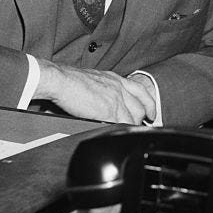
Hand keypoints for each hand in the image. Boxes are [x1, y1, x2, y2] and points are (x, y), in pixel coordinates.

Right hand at [35, 60, 156, 123]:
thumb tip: (103, 99)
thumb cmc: (69, 80)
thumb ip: (104, 88)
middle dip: (142, 118)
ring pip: (134, 117)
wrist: (61, 81)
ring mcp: (116, 99)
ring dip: (132, 126)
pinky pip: (123, 124)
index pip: (141, 91)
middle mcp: (119, 87)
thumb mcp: (93, 79)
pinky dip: (124, 130)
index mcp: (115, 79)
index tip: (151, 112)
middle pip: (140, 106)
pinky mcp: (109, 111)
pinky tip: (121, 134)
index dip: (149, 103)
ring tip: (128, 131)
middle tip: (141, 126)